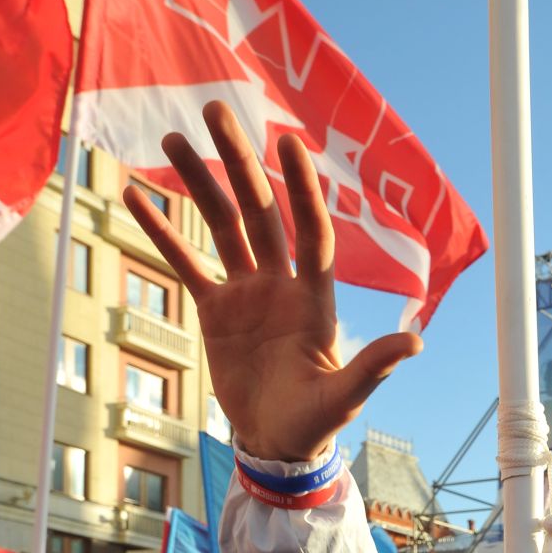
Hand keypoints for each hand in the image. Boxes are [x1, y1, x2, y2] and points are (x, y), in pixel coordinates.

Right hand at [121, 100, 421, 465]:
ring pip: (221, 226)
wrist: (279, 442)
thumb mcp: (344, 396)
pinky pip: (186, 263)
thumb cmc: (317, 422)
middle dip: (239, 162)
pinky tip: (135, 194)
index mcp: (315, 297)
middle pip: (259, 211)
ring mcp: (246, 293)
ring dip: (197, 183)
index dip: (300, 189)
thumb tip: (416, 344)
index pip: (310, 230)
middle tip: (214, 110)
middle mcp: (281, 283)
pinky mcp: (216, 311)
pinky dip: (162, 232)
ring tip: (170, 137)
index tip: (287, 143)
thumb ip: (373, 367)